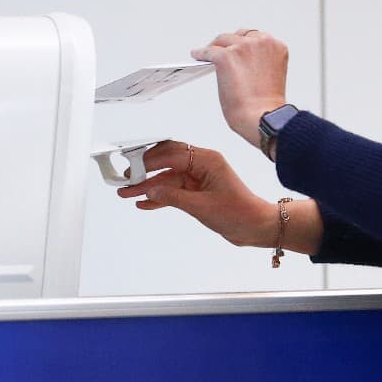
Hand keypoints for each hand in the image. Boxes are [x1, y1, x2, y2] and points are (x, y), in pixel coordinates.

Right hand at [117, 141, 278, 247]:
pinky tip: (144, 203)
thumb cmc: (238, 213)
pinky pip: (174, 191)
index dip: (149, 161)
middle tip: (125, 180)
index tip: (131, 169)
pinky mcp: (198, 191)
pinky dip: (160, 197)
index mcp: (207, 160)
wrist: (256, 227)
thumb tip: (150, 191)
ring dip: (148, 187)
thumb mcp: (202, 207)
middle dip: (145, 171)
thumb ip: (173, 198)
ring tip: (126, 194)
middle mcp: (202, 165)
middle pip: (167, 162)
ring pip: (168, 179)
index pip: (172, 154)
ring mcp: (199, 178)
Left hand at [191, 29, 287, 148]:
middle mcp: (261, 43)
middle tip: (222, 49)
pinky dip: (201, 53)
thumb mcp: (270, 76)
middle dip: (230, 43)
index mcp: (276, 47)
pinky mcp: (225, 57)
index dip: (245, 43)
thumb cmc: (267, 105)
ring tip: (208, 51)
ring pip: (223, 41)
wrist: (262, 117)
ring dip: (216, 46)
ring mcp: (242, 48)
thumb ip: (259, 63)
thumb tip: (239, 62)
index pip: (256, 37)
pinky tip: (197, 55)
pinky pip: (208, 51)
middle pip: (239, 36)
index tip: (237, 47)